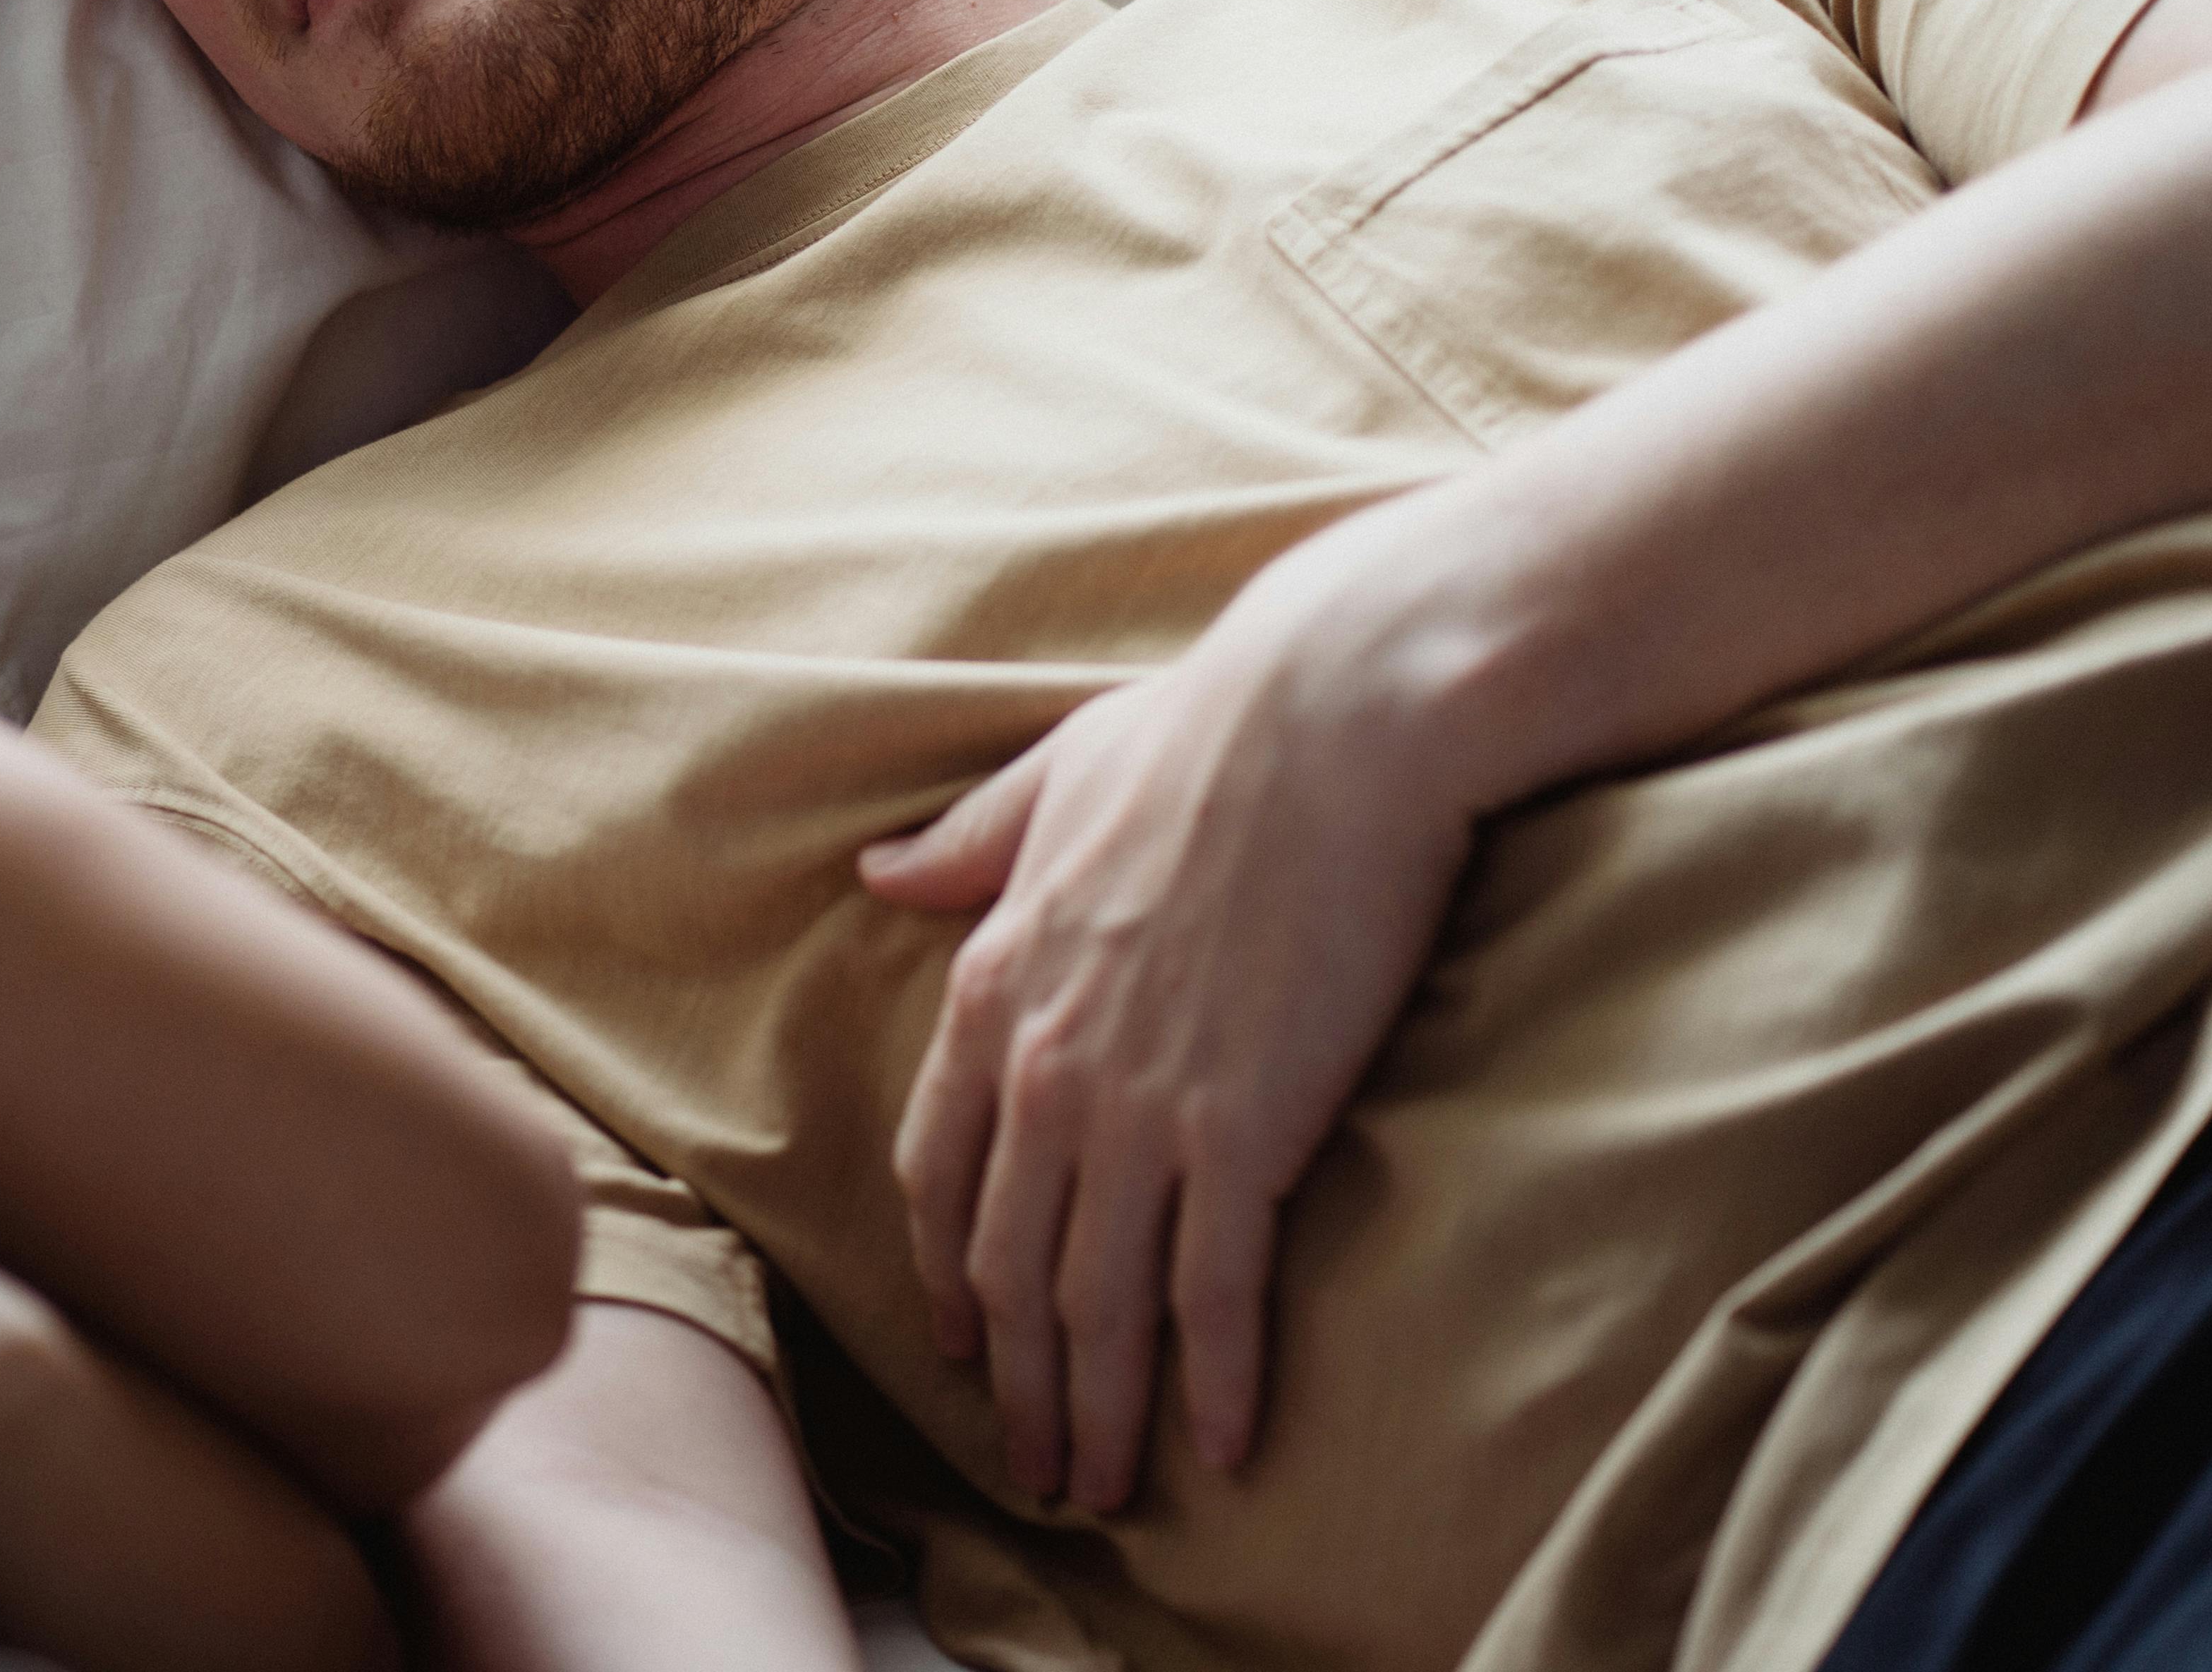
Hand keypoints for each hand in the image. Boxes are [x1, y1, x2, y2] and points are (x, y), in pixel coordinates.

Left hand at [858, 506, 1492, 1514]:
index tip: (968, 1344)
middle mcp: (1045, 1064)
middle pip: (1011, 1263)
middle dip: (1020, 1379)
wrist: (1330, 724)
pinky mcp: (1242, 1132)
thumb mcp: (1052, 778)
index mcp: (993, 983)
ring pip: (1095, 1300)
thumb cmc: (1203, 736)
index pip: (943, 1170)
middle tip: (1036, 1463)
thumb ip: (968, 845)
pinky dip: (1211, 1380)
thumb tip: (881, 872)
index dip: (951, 1272)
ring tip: (1103, 1486)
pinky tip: (1219, 1447)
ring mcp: (1138, 1107)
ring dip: (1100, 1408)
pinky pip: (1211, 1291)